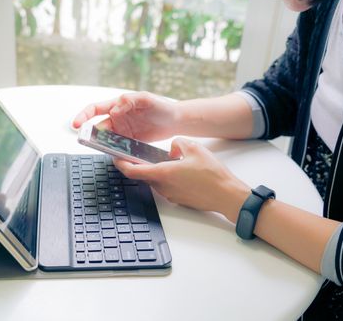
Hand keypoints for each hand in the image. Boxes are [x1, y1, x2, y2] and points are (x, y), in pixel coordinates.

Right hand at [72, 91, 179, 141]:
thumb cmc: (161, 106)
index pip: (95, 109)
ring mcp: (123, 131)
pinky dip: (115, 151)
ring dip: (103, 144)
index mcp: (117, 105)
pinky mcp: (129, 142)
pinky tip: (117, 154)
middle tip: (88, 141)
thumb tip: (114, 110)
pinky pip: (118, 147)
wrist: (175, 121)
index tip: (76, 124)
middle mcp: (117, 118)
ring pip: (107, 139)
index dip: (83, 116)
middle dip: (90, 135)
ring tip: (105, 149)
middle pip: (98, 127)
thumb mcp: (146, 99)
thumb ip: (129, 101)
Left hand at [113, 137, 249, 221]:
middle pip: (144, 175)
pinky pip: (167, 186)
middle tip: (139, 153)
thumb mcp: (194, 148)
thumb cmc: (212, 175)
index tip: (115, 157)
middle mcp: (163, 187)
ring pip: (156, 180)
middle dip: (140, 165)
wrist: (227, 195)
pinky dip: (167, 178)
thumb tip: (172, 148)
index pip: (132, 171)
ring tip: (167, 159)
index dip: (121, 164)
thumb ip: (178, 144)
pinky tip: (180, 170)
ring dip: (156, 171)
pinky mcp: (178, 199)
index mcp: (163, 173)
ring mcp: (170, 195)